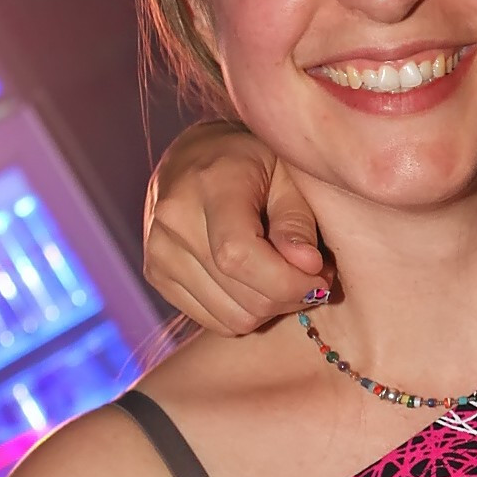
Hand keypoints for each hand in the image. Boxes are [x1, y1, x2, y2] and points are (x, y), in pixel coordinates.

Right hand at [143, 120, 324, 333]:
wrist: (199, 156)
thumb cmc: (257, 161)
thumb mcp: (289, 175)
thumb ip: (298, 220)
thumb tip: (308, 266)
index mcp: (209, 185)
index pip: (239, 256)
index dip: (287, 281)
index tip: (320, 277)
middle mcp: (173, 219)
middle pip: (241, 296)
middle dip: (290, 297)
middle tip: (313, 277)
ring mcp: (158, 250)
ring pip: (231, 318)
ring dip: (270, 308)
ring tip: (286, 276)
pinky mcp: (156, 275)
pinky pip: (213, 321)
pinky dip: (245, 311)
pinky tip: (257, 282)